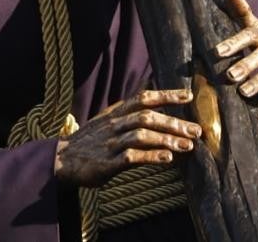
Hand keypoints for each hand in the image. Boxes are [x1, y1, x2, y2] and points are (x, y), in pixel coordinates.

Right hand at [53, 89, 200, 186]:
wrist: (61, 159)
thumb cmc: (90, 142)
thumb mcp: (107, 121)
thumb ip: (129, 115)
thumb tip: (155, 105)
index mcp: (116, 112)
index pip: (143, 98)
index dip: (166, 95)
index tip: (188, 96)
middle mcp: (114, 124)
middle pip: (147, 117)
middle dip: (174, 122)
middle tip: (196, 130)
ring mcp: (110, 143)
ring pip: (141, 135)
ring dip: (167, 139)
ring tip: (187, 146)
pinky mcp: (106, 163)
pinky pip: (131, 157)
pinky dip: (151, 156)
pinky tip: (167, 159)